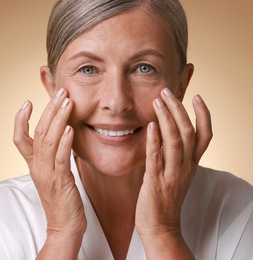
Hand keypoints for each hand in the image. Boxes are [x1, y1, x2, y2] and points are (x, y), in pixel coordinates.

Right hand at [13, 88, 85, 257]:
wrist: (64, 227)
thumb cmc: (61, 200)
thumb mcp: (53, 175)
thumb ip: (53, 156)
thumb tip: (61, 137)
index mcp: (33, 165)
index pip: (19, 138)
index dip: (20, 119)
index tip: (27, 101)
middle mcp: (37, 167)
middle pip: (38, 132)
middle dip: (48, 109)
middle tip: (60, 91)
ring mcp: (47, 174)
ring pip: (48, 141)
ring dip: (57, 119)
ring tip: (66, 101)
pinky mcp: (60, 182)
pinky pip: (61, 158)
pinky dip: (64, 142)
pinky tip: (69, 128)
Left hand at [135, 88, 211, 257]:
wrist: (160, 225)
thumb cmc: (164, 197)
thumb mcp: (175, 173)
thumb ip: (174, 154)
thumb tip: (164, 131)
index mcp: (191, 164)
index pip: (205, 135)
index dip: (203, 115)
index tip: (197, 96)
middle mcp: (185, 167)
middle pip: (188, 132)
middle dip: (179, 109)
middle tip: (167, 91)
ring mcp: (171, 174)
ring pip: (175, 141)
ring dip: (167, 118)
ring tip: (158, 101)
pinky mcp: (156, 181)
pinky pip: (157, 157)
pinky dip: (155, 140)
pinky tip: (151, 126)